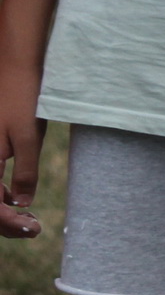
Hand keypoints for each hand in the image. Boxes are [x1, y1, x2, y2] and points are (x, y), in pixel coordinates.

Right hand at [0, 62, 44, 238]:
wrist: (14, 65)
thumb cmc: (22, 97)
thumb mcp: (29, 137)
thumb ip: (24, 172)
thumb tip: (21, 205)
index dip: (7, 223)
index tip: (32, 229)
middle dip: (3, 221)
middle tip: (32, 228)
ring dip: (0, 209)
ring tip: (28, 218)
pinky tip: (14, 196)